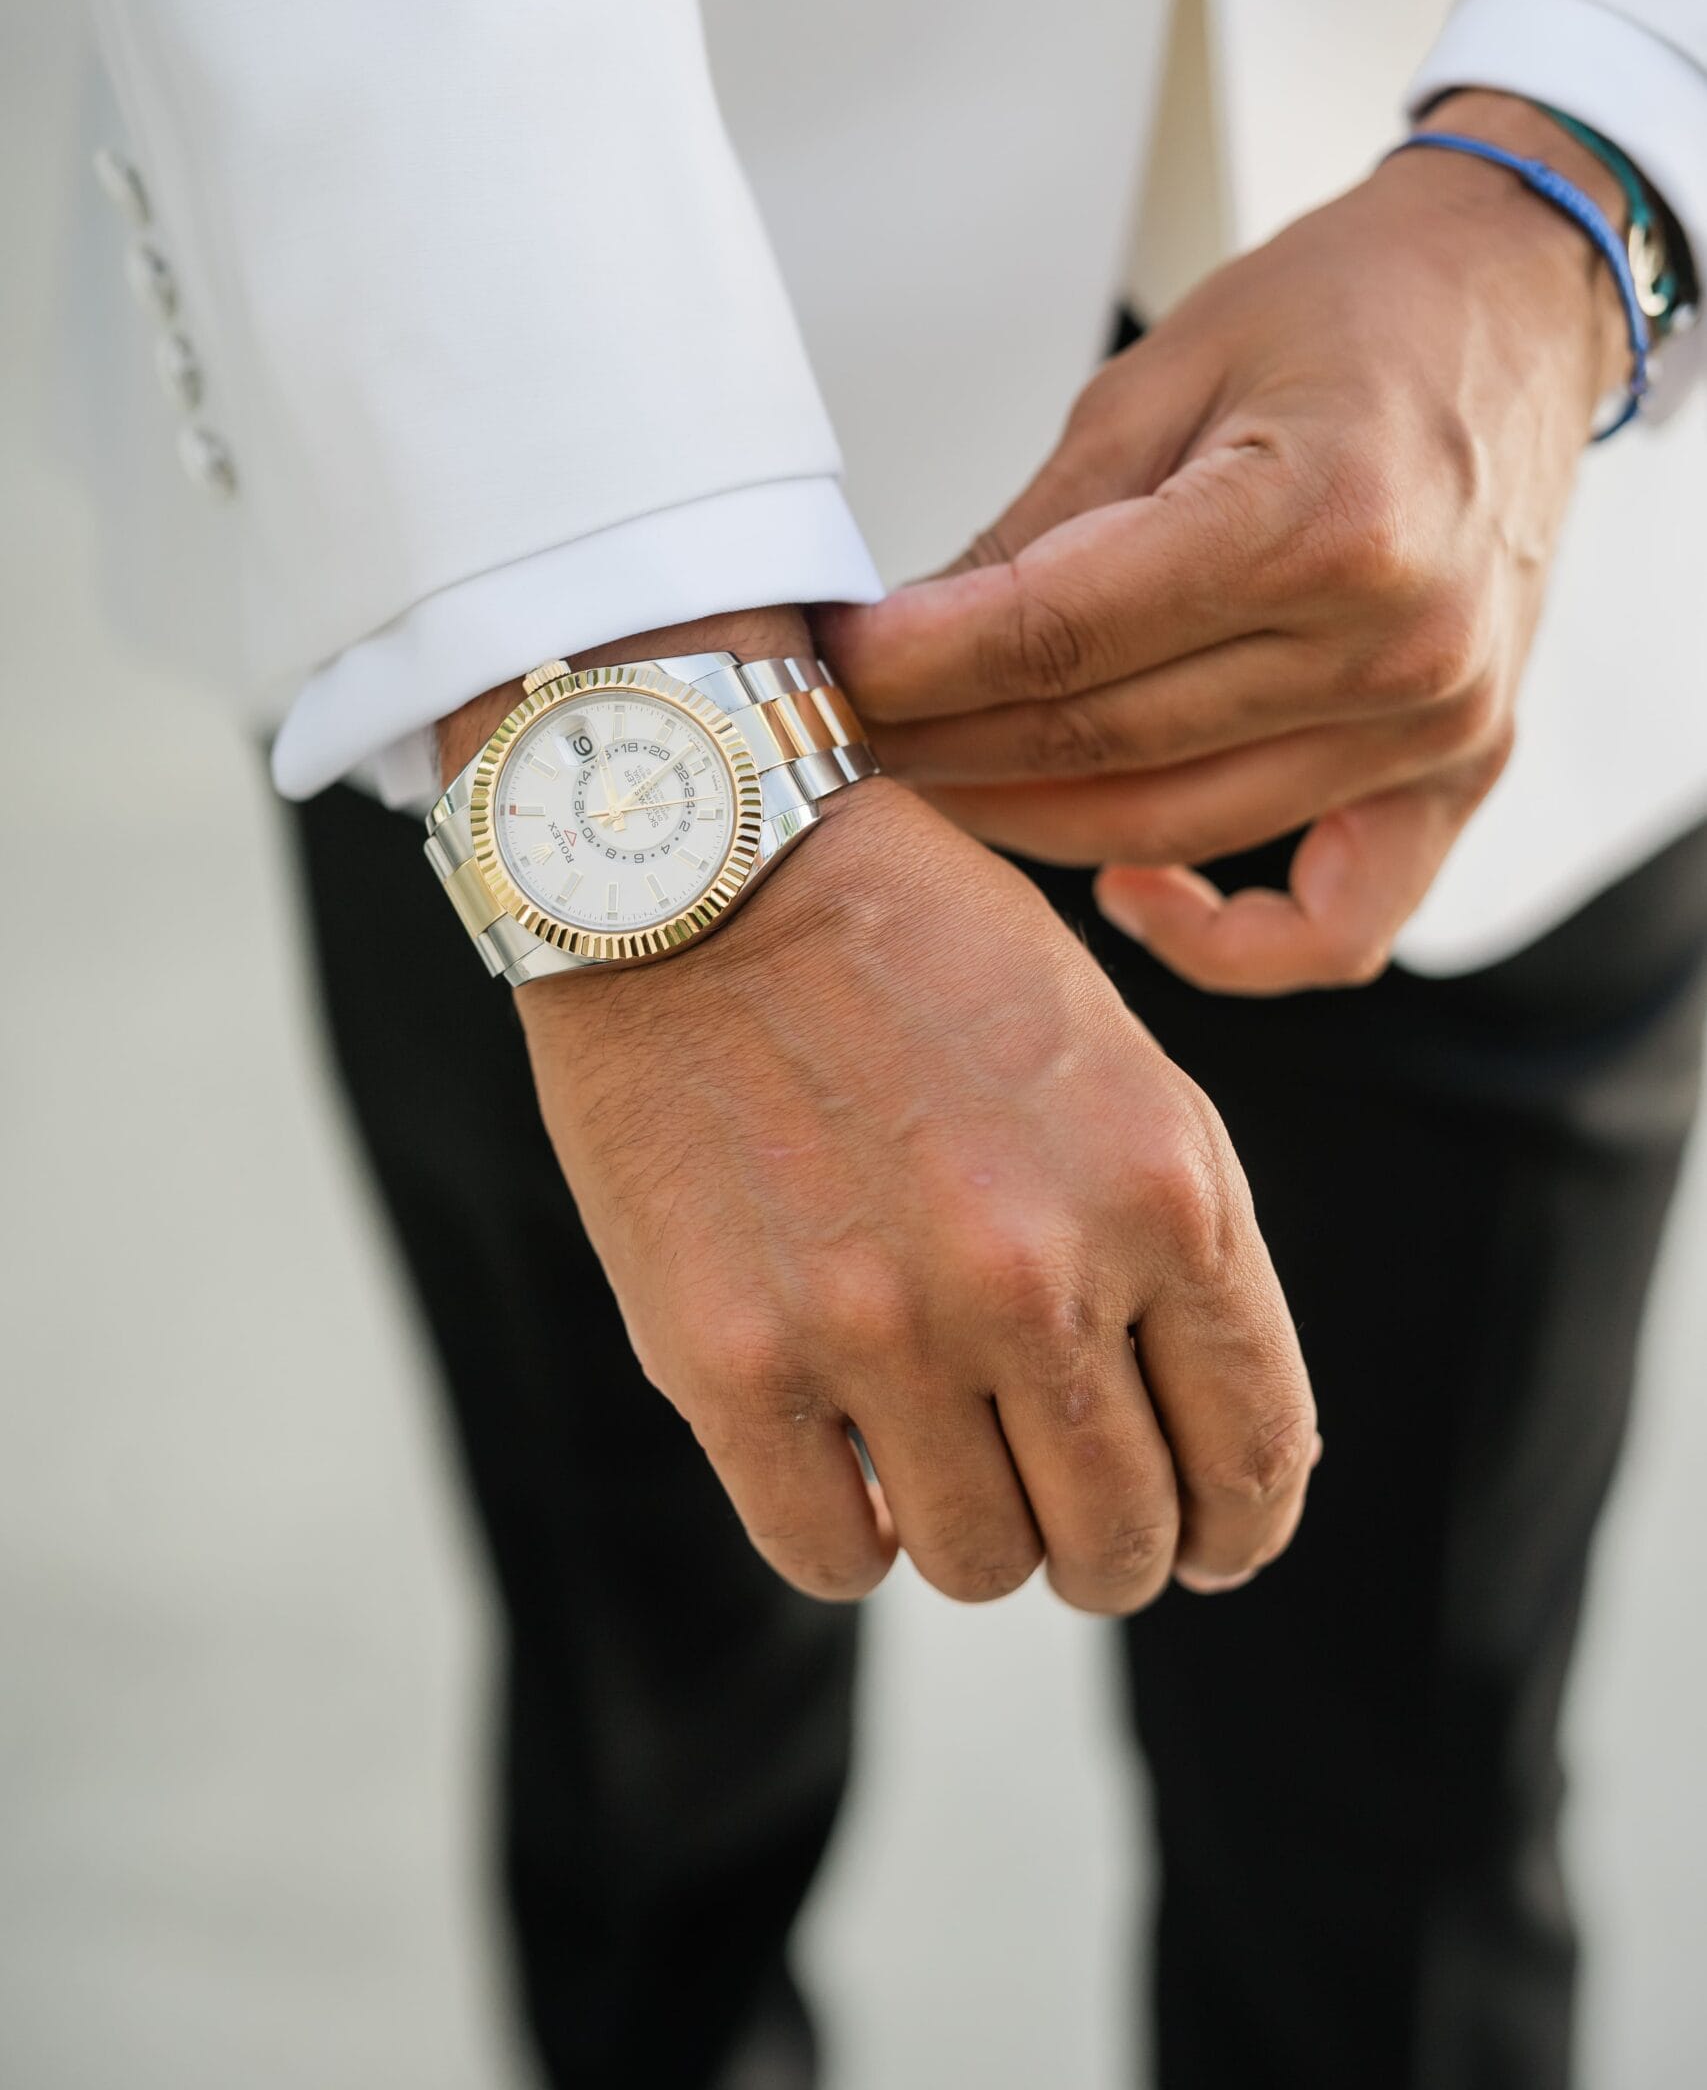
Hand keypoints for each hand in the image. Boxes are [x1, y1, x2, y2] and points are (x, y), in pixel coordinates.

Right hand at [443, 608, 1317, 1613]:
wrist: (701, 862)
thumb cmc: (921, 952)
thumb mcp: (1115, 1068)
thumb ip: (1178, 1253)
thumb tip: (1210, 1457)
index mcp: (1163, 1189)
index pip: (1256, 1453)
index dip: (1241, 1524)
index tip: (1211, 1538)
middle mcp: (1036, 1275)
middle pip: (1120, 1540)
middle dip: (1111, 1547)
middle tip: (1064, 1505)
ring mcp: (879, 1328)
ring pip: (982, 1565)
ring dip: (976, 1533)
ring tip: (939, 1452)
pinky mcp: (729, 1360)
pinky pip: (829, 1555)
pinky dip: (850, 1532)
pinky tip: (841, 1455)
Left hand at [827, 93, 1630, 993]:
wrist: (1515, 301)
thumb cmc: (1352, 310)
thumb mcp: (1161, 374)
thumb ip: (1037, 527)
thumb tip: (906, 637)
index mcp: (1324, 516)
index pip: (1068, 634)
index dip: (924, 666)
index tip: (833, 669)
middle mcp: (1396, 642)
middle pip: (1108, 743)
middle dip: (947, 745)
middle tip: (842, 732)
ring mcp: (1437, 724)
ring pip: (1180, 826)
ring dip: (1034, 818)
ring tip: (935, 778)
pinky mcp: (1458, 771)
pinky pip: (1337, 924)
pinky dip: (1226, 942)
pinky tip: (1131, 887)